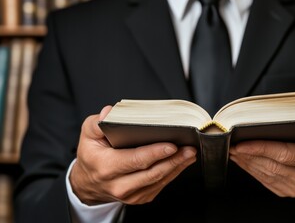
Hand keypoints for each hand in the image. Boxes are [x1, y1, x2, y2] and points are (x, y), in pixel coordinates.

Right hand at [69, 106, 196, 204]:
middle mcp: (119, 185)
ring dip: (178, 166)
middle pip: (152, 172)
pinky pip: (161, 185)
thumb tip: (109, 113)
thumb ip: (97, 123)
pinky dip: (173, 172)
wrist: (88, 183)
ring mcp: (131, 195)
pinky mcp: (141, 197)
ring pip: (159, 180)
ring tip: (190, 152)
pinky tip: (182, 161)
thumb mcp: (88, 134)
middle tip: (189, 147)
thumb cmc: (92, 155)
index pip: (135, 160)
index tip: (172, 145)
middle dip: (174, 160)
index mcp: (106, 167)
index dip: (155, 153)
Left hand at [229, 93, 294, 209]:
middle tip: (231, 141)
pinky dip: (252, 169)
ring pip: (266, 174)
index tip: (242, 142)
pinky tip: (242, 159)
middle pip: (272, 165)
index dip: (262, 148)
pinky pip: (266, 181)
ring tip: (232, 148)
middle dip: (249, 153)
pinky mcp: (288, 192)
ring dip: (247, 162)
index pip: (287, 154)